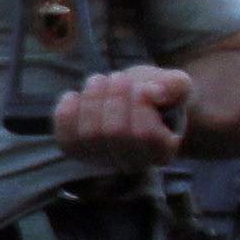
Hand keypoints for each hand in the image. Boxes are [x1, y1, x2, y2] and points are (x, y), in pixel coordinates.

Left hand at [50, 62, 197, 168]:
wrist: (132, 103)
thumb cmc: (156, 95)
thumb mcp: (175, 84)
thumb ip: (175, 85)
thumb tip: (153, 92)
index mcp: (162, 152)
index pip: (146, 134)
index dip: (140, 104)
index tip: (142, 86)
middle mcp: (131, 163)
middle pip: (115, 133)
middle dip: (115, 97)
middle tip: (118, 77)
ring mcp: (100, 159)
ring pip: (89, 133)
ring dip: (92, 98)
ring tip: (99, 80)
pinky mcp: (75, 150)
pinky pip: (64, 134)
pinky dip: (67, 110)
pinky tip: (76, 95)